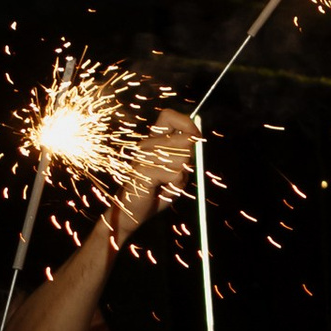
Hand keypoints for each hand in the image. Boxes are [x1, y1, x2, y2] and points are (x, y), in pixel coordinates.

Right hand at [113, 109, 197, 238]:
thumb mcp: (176, 173)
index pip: (168, 115)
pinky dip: (174, 186)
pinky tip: (161, 190)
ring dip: (180, 176)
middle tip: (177, 174)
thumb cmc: (156, 193)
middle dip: (189, 159)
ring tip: (166, 185)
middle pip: (183, 139)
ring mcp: (142, 157)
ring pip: (181, 159)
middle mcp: (146, 145)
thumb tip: (197, 139)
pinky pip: (173, 175)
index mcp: (153, 141)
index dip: (187, 123)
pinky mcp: (141, 171)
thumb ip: (185, 156)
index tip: (196, 137)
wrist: (133, 214)